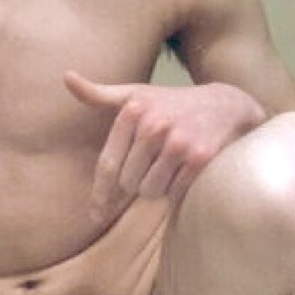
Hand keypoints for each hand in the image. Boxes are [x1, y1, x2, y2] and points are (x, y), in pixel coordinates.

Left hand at [64, 72, 264, 226]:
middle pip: (129, 183)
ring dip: (158, 188)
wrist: (228, 105)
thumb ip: (99, 94)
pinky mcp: (200, 158)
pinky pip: (174, 192)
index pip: (108, 165)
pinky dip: (178, 189)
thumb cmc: (172, 104)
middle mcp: (154, 126)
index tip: (95, 216)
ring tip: (170, 167)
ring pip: (151, 191)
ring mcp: (178, 142)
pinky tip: (187, 170)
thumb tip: (66, 77)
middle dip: (138, 182)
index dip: (100, 195)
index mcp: (133, 112)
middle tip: (154, 165)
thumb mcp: (136, 95)